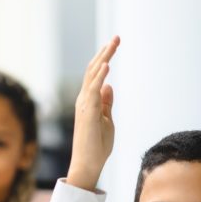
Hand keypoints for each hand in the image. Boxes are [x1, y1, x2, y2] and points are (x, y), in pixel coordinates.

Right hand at [65, 36, 119, 191]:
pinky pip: (93, 90)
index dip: (104, 58)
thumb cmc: (97, 145)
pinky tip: (107, 65)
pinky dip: (100, 76)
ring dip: (104, 58)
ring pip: (93, 76)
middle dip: (105, 52)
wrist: (88, 164)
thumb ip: (106, 103)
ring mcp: (84, 105)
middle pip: (94, 70)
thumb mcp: (106, 120)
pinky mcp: (88, 112)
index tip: (114, 44)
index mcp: (89, 101)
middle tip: (116, 37)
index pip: (96, 74)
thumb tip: (109, 86)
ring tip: (113, 44)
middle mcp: (84, 99)